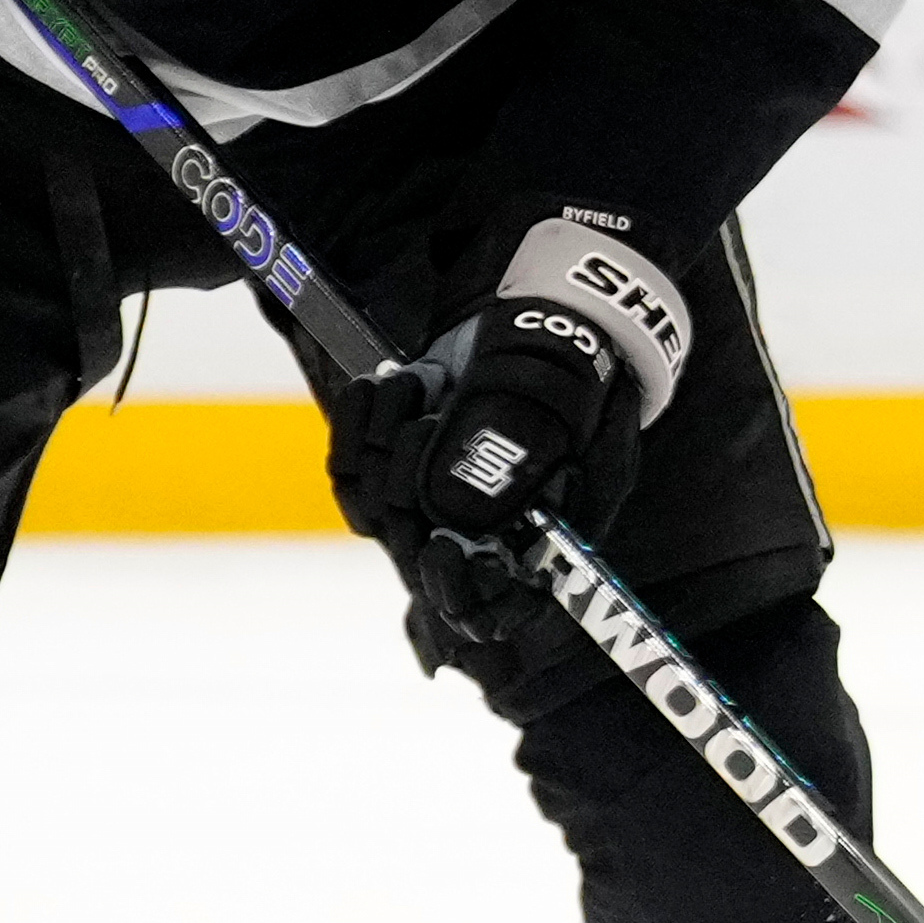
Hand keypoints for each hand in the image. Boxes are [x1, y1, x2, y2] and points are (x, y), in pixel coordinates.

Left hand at [329, 217, 691, 647]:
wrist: (547, 316)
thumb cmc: (574, 365)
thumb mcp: (562, 403)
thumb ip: (513, 456)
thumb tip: (452, 518)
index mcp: (539, 537)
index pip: (496, 606)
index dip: (464, 594)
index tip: (447, 550)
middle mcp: (484, 532)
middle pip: (419, 553)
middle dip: (408, 484)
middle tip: (426, 416)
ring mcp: (437, 500)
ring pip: (377, 512)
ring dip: (381, 444)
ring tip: (415, 385)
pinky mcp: (400, 466)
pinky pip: (349, 474)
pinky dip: (354, 429)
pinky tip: (377, 386)